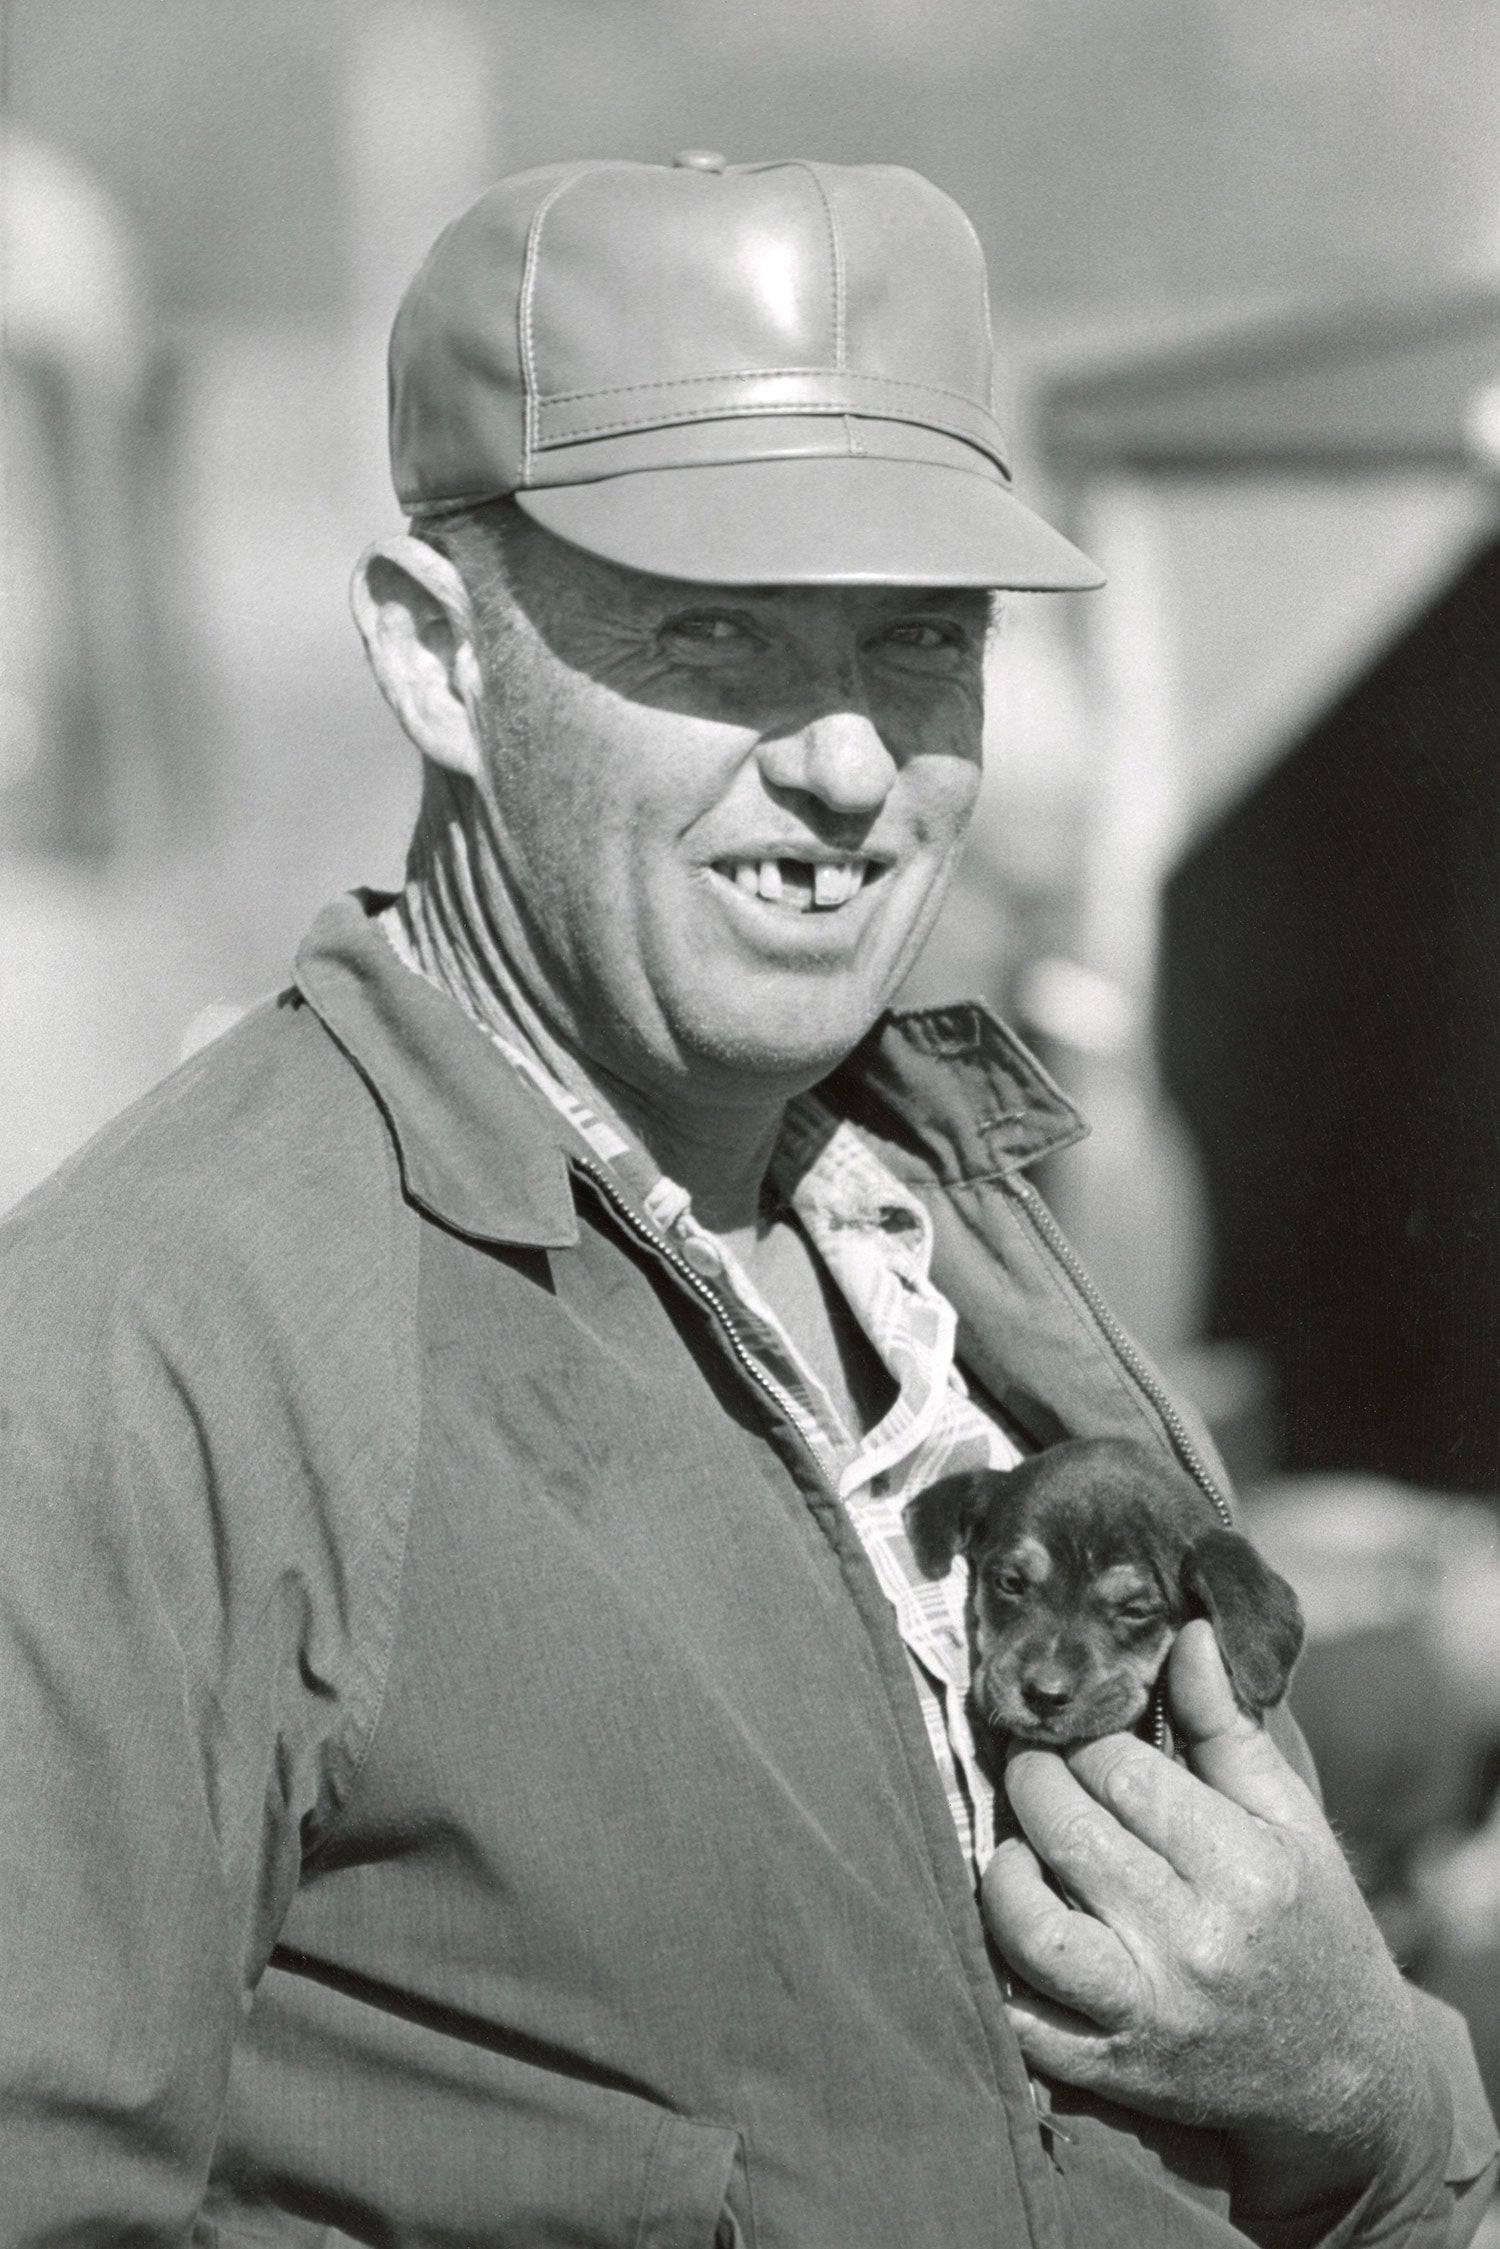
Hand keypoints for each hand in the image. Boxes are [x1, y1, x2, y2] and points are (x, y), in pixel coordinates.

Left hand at [981, 1621, 1430, 2220]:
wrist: (1342, 2078)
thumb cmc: (1310, 1923)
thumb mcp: (1291, 1821)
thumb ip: (1228, 1728)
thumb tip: (1188, 1633)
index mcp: (1244, 1870)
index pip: (1122, 1772)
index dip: (1085, 1738)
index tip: (1079, 1731)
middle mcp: (1195, 1943)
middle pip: (1069, 1832)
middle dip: (1032, 1780)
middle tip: (1031, 1764)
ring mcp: (1149, 2013)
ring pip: (1030, 1926)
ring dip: (1004, 1869)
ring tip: (1020, 1843)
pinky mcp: (1114, 2072)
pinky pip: (1022, 2020)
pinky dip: (997, 1966)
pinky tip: (1012, 1922)